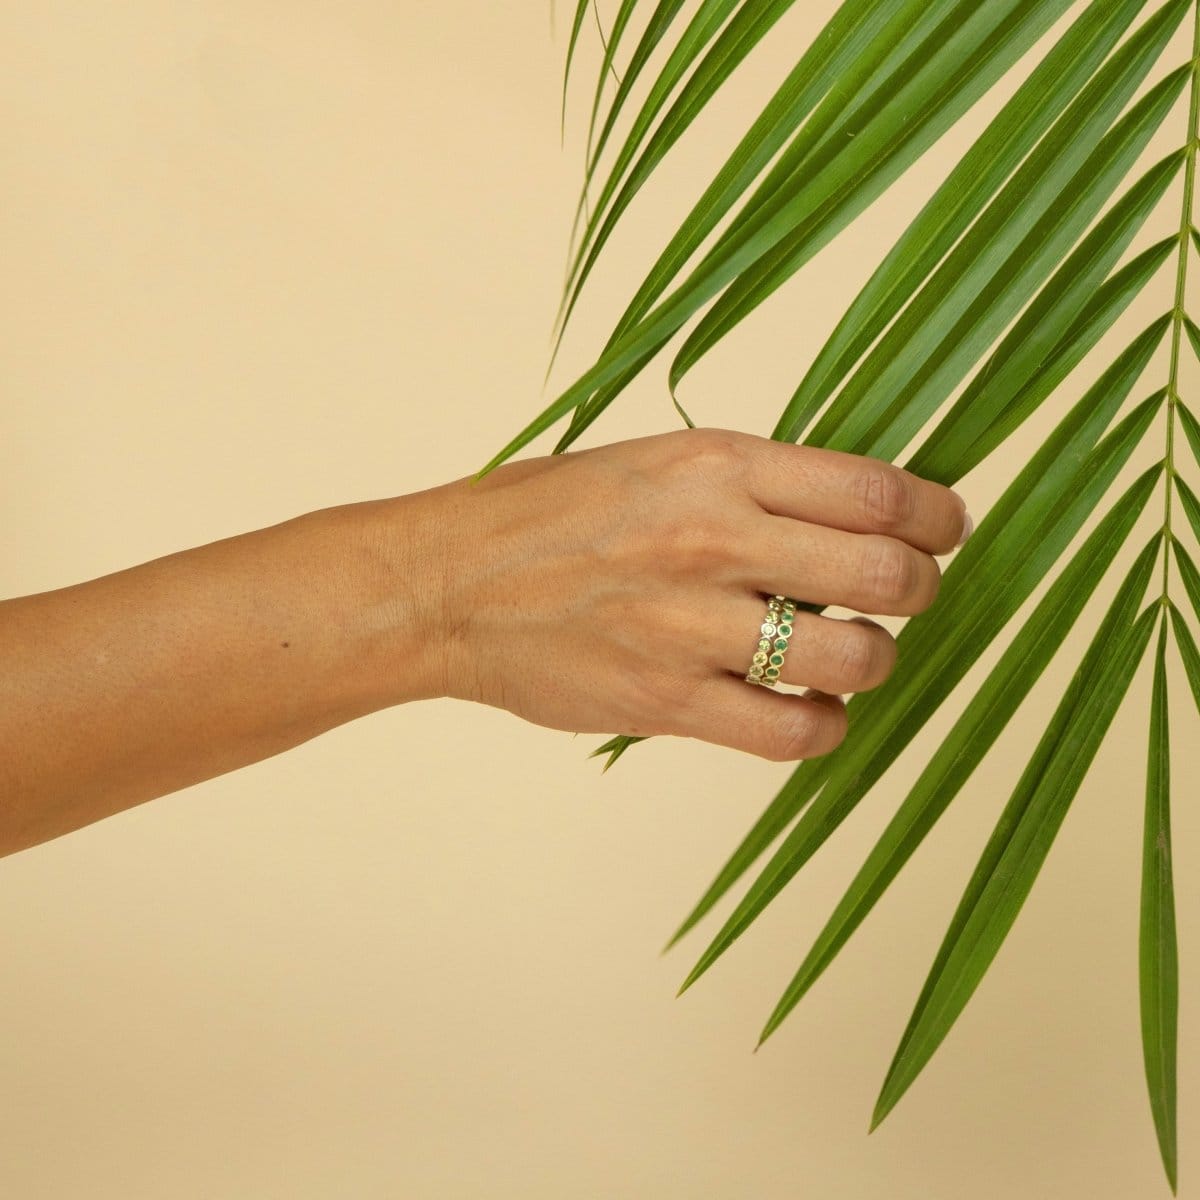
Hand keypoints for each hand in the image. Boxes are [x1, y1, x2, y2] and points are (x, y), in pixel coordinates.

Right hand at [428, 427, 970, 761]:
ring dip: (874, 661)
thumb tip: (854, 517)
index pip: (875, 489)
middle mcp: (712, 539)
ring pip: (853, 659)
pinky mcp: (666, 702)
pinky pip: (792, 732)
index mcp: (716, 464)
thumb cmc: (549, 516)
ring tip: (848, 655)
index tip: (946, 529)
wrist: (451, 584)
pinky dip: (823, 726)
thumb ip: (753, 487)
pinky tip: (808, 708)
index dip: (938, 516)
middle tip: (906, 595)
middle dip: (921, 589)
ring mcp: (689, 626)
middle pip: (883, 575)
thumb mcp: (655, 463)